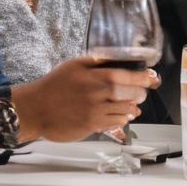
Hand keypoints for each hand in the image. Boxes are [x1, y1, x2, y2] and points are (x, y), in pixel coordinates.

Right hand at [11, 55, 151, 141]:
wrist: (34, 109)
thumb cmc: (52, 86)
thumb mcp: (73, 66)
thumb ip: (95, 62)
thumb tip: (116, 60)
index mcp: (91, 74)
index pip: (124, 74)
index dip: (142, 77)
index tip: (152, 77)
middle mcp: (95, 91)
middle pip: (129, 92)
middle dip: (140, 93)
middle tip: (142, 92)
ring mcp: (94, 109)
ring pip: (125, 109)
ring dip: (132, 108)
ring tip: (133, 106)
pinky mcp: (91, 125)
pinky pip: (115, 122)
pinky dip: (122, 119)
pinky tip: (120, 116)